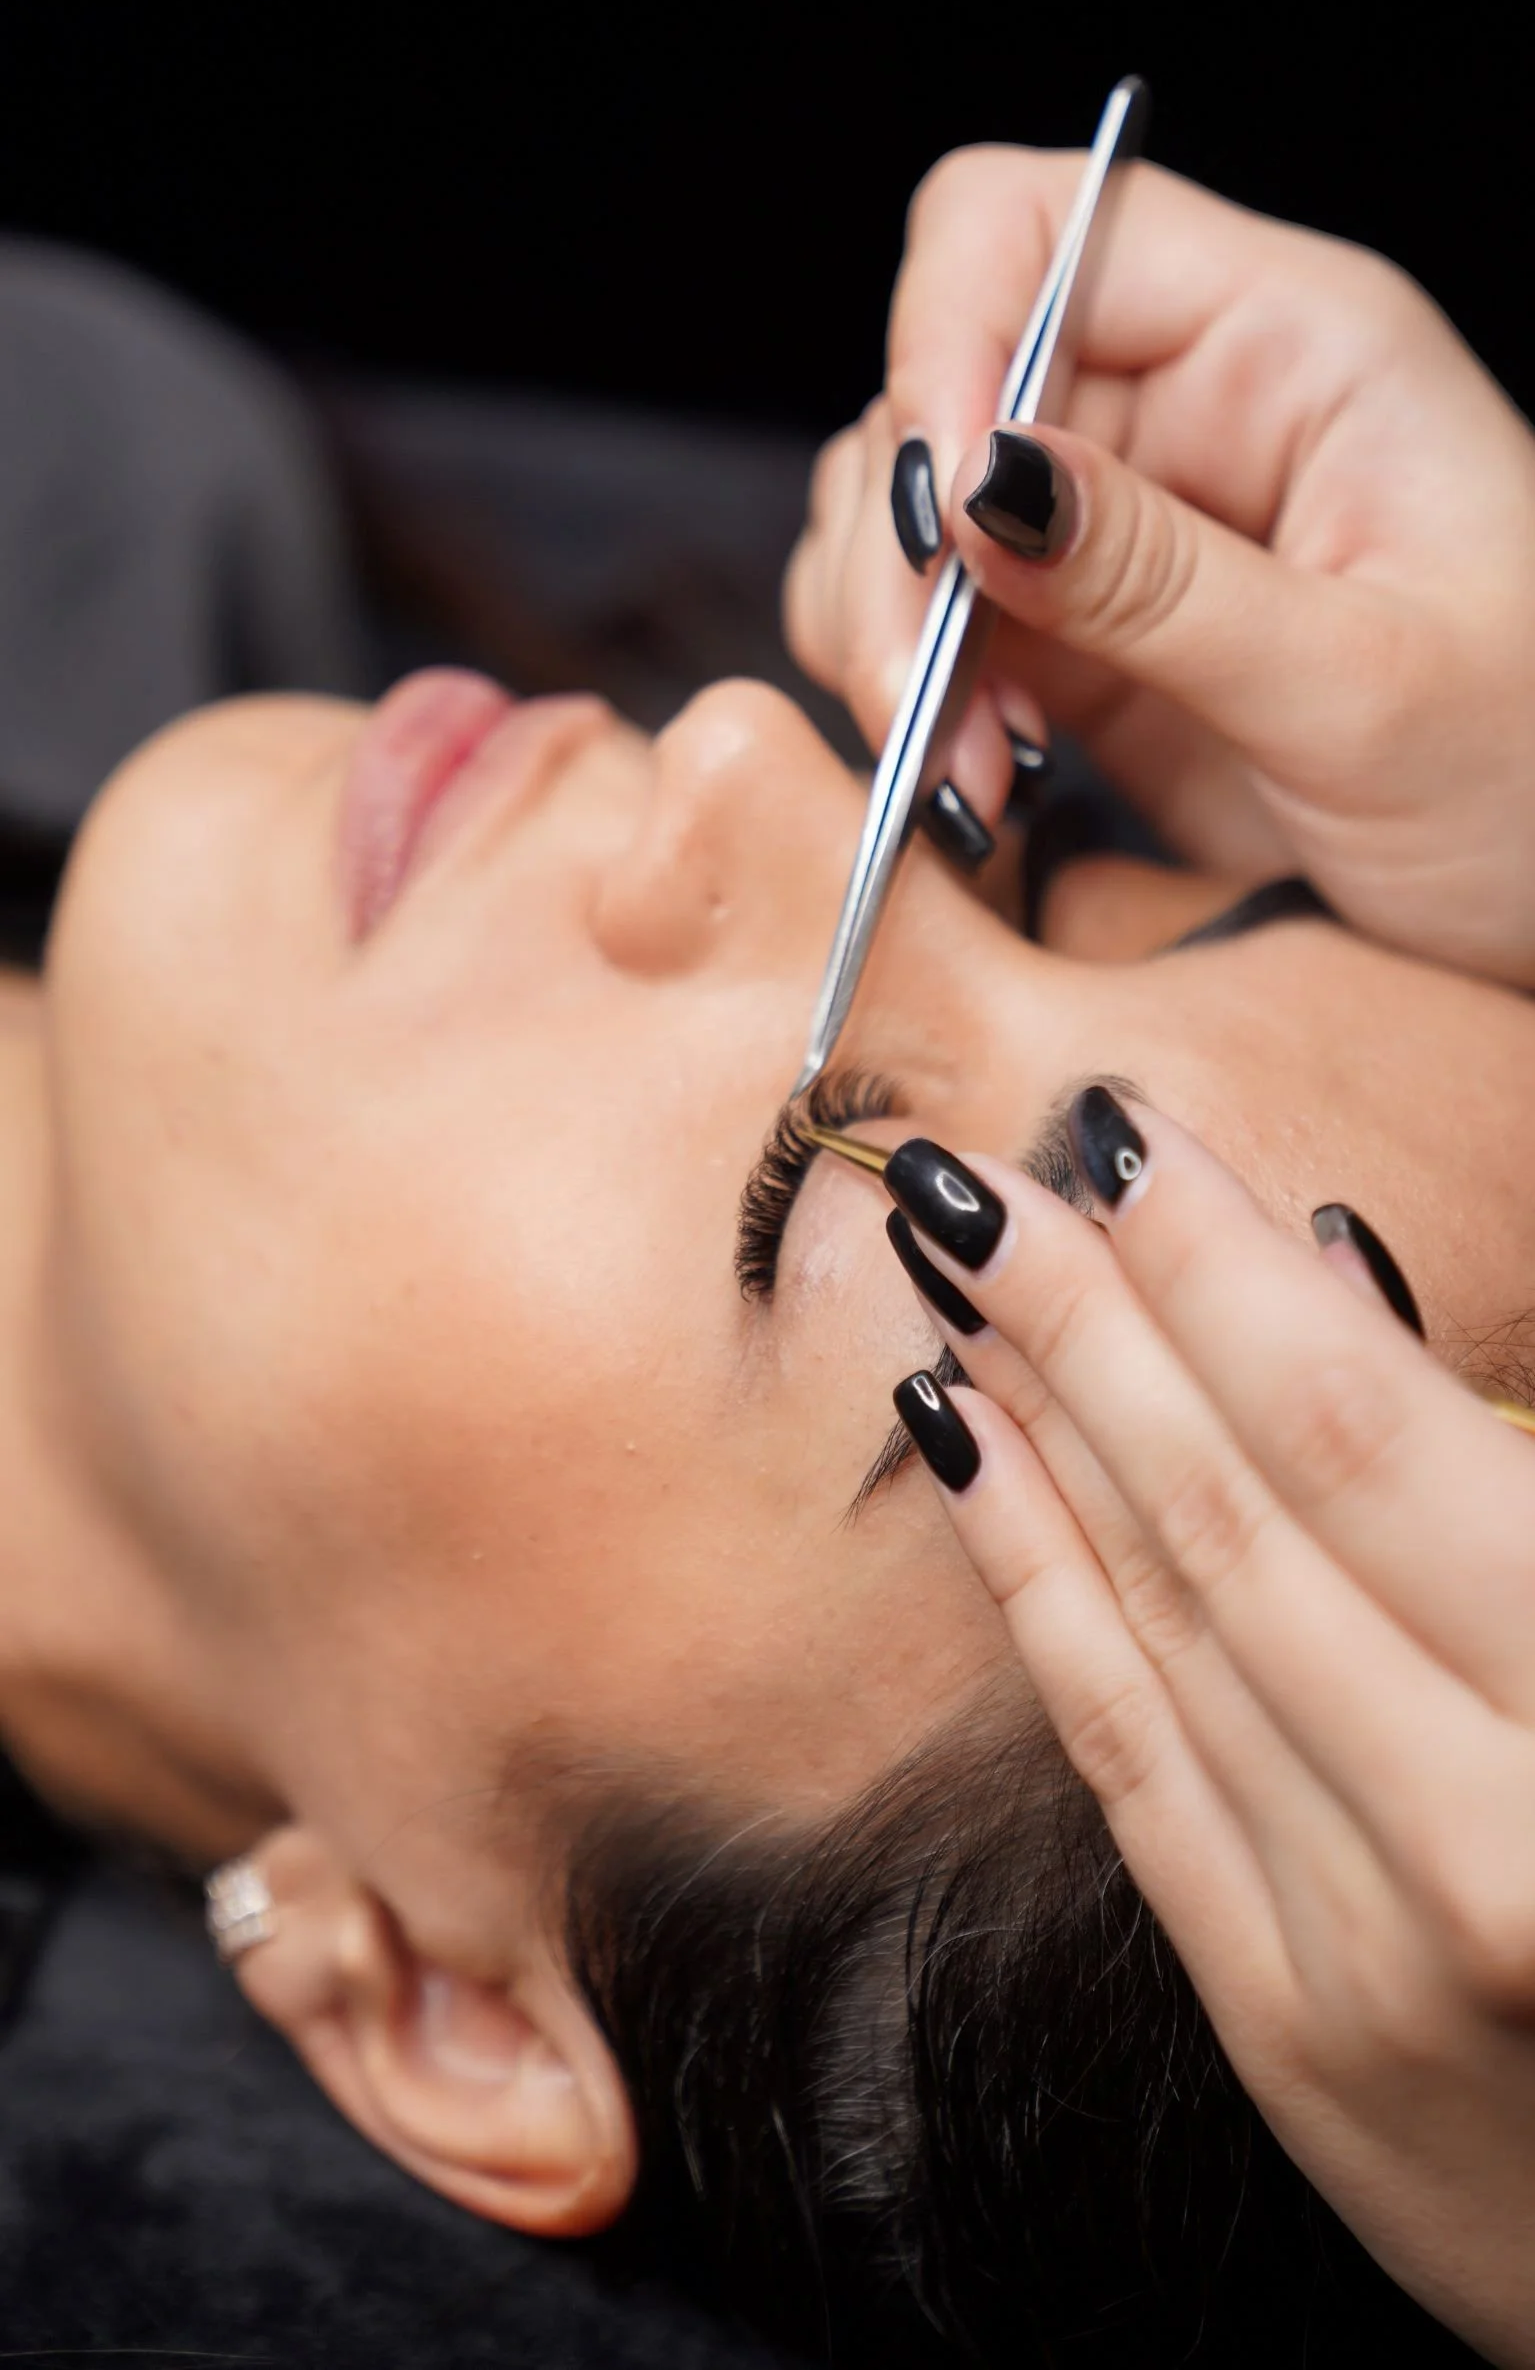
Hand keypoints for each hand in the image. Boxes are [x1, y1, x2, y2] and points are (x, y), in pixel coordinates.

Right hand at [784, 150, 1534, 979]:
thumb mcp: (1364, 684)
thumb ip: (1158, 582)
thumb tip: (978, 483)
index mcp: (1290, 344)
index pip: (1032, 228)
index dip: (946, 339)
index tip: (943, 512)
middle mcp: (1188, 408)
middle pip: (939, 387)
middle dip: (906, 549)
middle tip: (936, 701)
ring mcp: (1123, 528)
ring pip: (911, 514)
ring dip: (894, 640)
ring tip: (976, 770)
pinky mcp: (1081, 642)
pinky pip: (930, 629)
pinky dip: (914, 702)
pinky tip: (982, 784)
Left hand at [879, 1100, 1534, 2365]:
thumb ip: (1522, 1478)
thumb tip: (1334, 1274)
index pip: (1373, 1444)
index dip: (1228, 1274)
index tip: (1128, 1139)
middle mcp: (1491, 1832)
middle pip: (1240, 1508)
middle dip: (1096, 1311)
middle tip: (979, 1167)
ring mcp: (1371, 1942)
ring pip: (1168, 1618)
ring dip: (1043, 1416)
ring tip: (957, 1271)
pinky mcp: (1287, 2024)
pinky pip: (1130, 1762)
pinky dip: (1037, 1588)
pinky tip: (962, 1450)